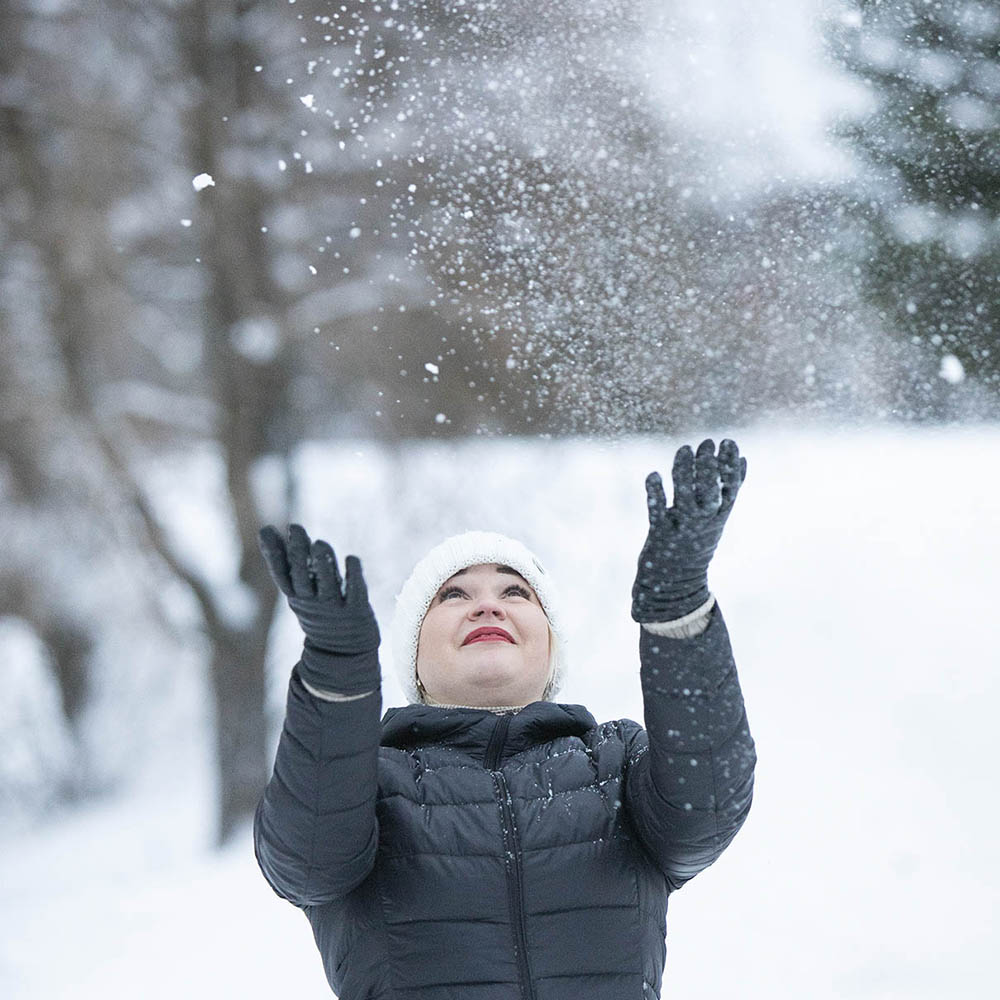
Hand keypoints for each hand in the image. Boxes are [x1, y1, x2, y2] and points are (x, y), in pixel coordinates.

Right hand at [259, 524, 379, 656]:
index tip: (268, 529)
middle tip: (295, 528)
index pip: (280, 574)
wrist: (342, 651)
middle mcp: (312, 602)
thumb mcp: (298, 590)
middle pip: (302, 577)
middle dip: (298, 552)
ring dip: (323, 563)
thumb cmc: (318, 610)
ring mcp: (334, 607)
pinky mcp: (356, 611)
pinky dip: (353, 576)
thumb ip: (286, 561)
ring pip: (327, 584)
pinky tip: (352, 558)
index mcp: (296, 596)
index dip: (273, 553)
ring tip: (320, 543)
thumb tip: (264, 529)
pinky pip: (355, 592)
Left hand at [631, 439, 745, 622]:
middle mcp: (703, 522)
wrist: (676, 584)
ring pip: (685, 499)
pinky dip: (656, 494)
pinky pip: (658, 512)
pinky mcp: (660, 535)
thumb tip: (742, 458)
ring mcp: (682, 529)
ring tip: (684, 449)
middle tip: (706, 442)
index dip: (730, 466)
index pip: (730, 489)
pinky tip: (653, 475)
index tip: (729, 442)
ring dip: (684, 474)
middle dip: (708, 467)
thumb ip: (726, 488)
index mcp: (718, 516)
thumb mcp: (716, 516)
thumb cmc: (696, 542)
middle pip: (709, 493)